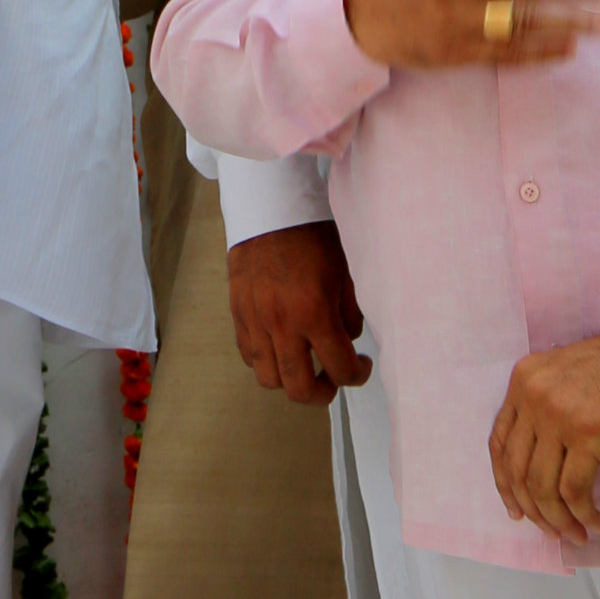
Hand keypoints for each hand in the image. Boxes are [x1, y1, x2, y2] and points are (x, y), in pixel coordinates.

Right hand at [226, 222, 371, 402]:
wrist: (269, 206)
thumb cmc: (311, 234)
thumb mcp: (344, 271)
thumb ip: (350, 314)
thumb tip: (347, 340)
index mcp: (313, 312)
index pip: (340, 369)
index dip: (358, 375)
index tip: (361, 366)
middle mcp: (281, 323)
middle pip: (300, 389)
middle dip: (323, 392)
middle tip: (333, 377)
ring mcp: (255, 320)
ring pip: (269, 379)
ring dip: (291, 380)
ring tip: (305, 364)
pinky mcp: (238, 313)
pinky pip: (249, 355)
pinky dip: (267, 360)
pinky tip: (282, 344)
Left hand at [488, 334, 599, 543]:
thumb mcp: (564, 377)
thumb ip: (544, 407)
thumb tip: (541, 464)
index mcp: (523, 380)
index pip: (499, 443)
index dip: (504, 484)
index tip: (516, 510)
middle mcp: (533, 396)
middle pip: (518, 470)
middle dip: (533, 509)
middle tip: (551, 530)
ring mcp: (559, 415)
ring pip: (543, 486)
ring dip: (558, 519)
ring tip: (576, 533)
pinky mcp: (589, 433)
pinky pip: (575, 490)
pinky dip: (583, 514)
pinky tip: (597, 522)